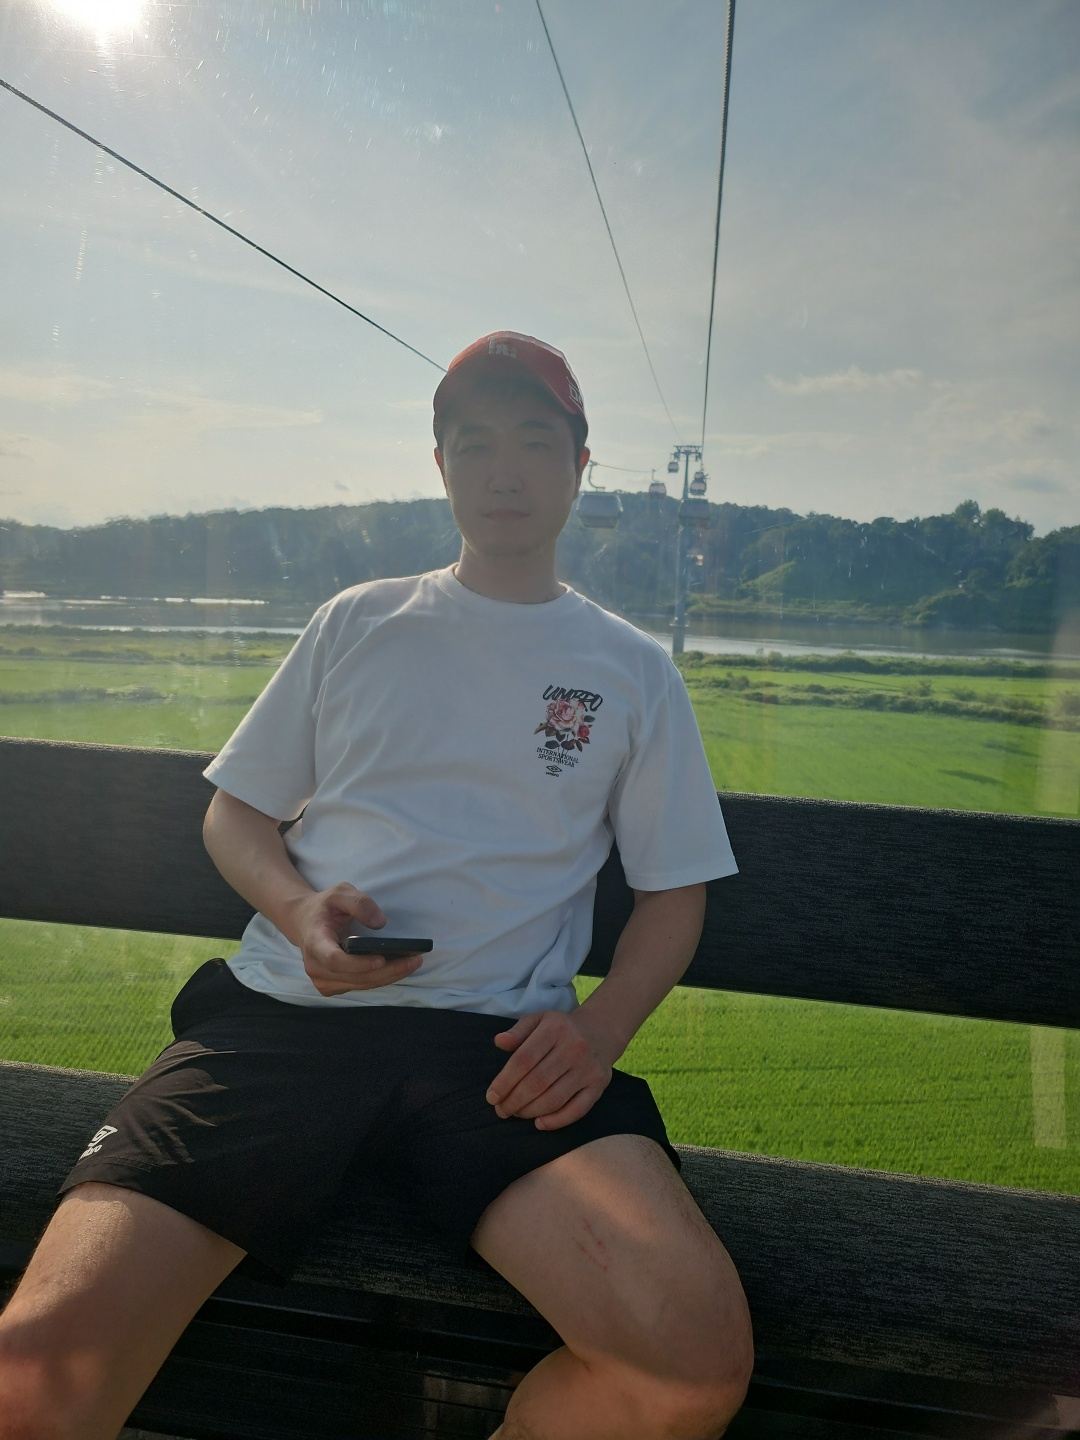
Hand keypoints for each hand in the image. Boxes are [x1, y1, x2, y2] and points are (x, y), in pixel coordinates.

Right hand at [287, 883, 424, 996]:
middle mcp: (315, 965)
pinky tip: (397, 968)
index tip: (382, 959)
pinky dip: (379, 979)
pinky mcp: (331, 986)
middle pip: (354, 977)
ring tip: (412, 964)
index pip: (334, 960)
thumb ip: (359, 902)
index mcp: (314, 942)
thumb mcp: (340, 893)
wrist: (305, 922)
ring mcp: (322, 979)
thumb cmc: (324, 907)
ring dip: (388, 977)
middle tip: (414, 961)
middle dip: (387, 971)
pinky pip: (359, 986)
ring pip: (360, 984)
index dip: (358, 964)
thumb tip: (380, 923)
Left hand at [486, 1010, 615, 1130]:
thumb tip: (499, 1042)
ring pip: (554, 1099)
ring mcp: (588, 1068)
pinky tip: (539, 1123)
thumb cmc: (561, 1029)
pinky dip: (556, 1121)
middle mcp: (574, 1047)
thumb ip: (517, 1031)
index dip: (504, 1081)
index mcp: (555, 1028)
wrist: (601, 1031)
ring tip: (516, 1113)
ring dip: (530, 1112)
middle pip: (537, 1082)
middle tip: (501, 1110)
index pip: (523, 1059)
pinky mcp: (599, 1085)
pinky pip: (577, 1110)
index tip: (491, 1096)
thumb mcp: (539, 1020)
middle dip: (513, 1101)